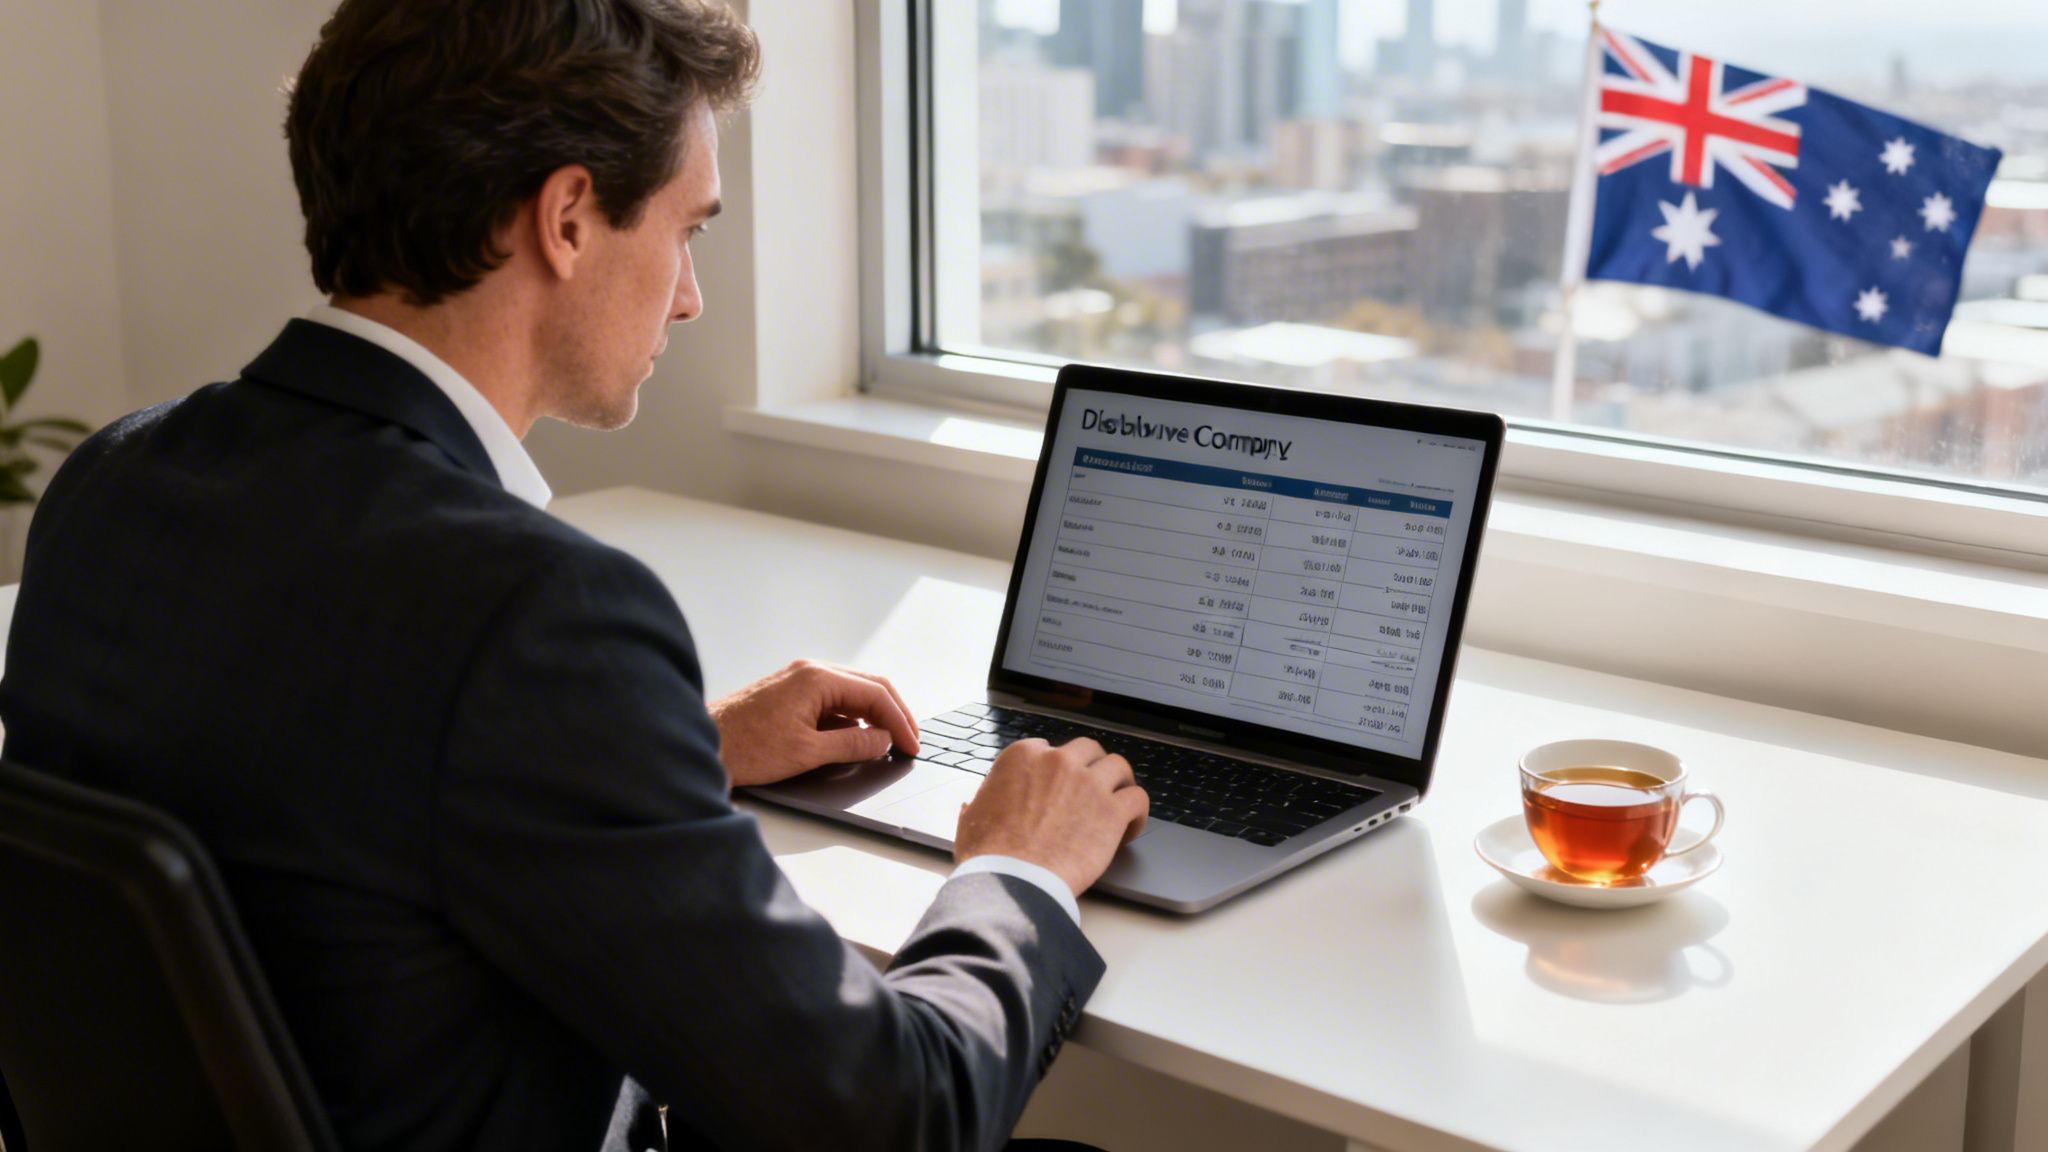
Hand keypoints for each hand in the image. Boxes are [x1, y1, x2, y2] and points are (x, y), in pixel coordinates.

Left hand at [709, 660, 919, 787]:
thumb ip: (852, 745)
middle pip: (867, 687)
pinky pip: (831, 702)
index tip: (911, 745)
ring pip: (850, 694)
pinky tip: (855, 740)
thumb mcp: (806, 752)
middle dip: (892, 715)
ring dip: (872, 717)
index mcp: (817, 679)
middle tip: (909, 742)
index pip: (875, 693)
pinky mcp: (788, 695)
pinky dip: (849, 720)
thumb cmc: (744, 747)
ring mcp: (797, 682)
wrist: (699, 744)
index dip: (899, 721)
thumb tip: (882, 741)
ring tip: (887, 743)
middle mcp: (809, 672)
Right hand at [954, 737, 1148, 898]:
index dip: (1056, 771)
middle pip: (1088, 750)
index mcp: (1023, 757)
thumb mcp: (972, 819)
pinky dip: (1138, 812)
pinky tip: (1129, 827)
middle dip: (1091, 768)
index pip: (1049, 750)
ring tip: (1117, 802)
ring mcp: (1088, 784)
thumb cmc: (989, 855)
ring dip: (1119, 783)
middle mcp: (1059, 761)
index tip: (1058, 788)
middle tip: (1091, 790)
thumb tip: (976, 803)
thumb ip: (981, 802)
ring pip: (1118, 767)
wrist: (1012, 882)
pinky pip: (1138, 798)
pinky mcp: (1112, 811)